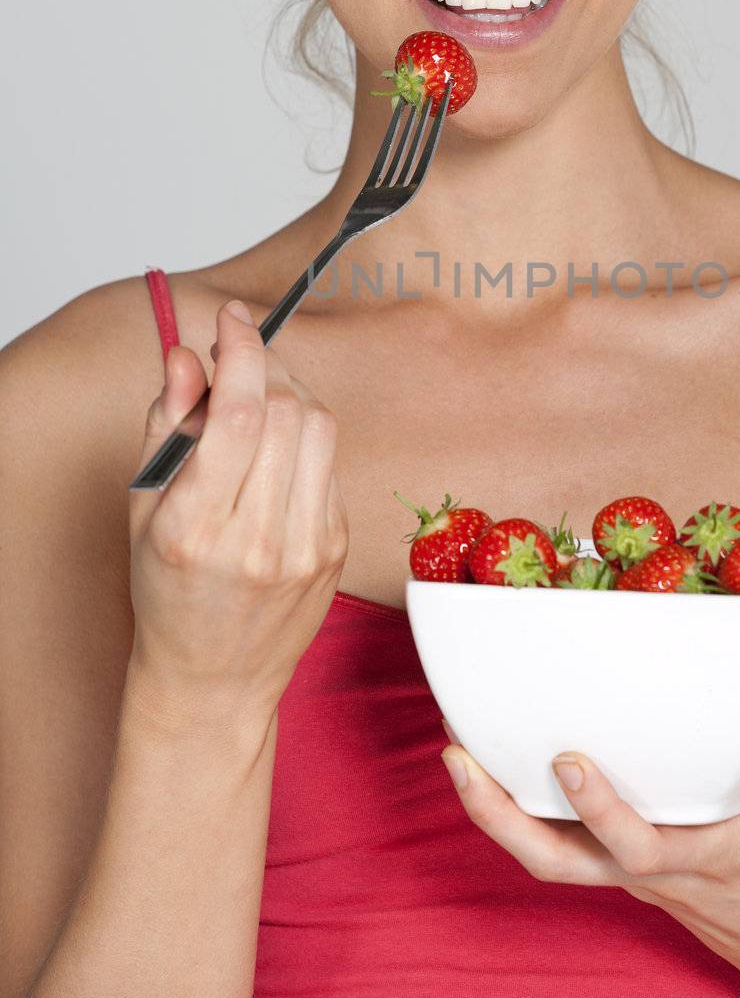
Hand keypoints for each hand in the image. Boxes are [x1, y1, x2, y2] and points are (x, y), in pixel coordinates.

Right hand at [127, 300, 349, 730]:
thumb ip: (167, 425)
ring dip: (291, 393)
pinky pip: (331, 463)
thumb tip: (189, 355)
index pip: (235, 413)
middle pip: (285, 410)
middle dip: (264, 365)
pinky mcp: (337, 548)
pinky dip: (306, 438)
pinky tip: (278, 450)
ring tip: (260, 398)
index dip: (241, 350)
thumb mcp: (144, 510)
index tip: (233, 319)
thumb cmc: (169, 592)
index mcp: (195, 529)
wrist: (215, 678)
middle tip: (240, 358)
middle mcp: (256, 540)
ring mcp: (306, 547)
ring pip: (320, 427)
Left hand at [440, 637, 739, 997]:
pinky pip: (558, 844)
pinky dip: (521, 811)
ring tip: (455, 750)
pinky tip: (498, 761)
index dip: (598, 810)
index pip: (637, 847)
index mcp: (703, 856)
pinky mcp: (622, 867)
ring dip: (493, 812)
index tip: (568, 757)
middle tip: (456, 754)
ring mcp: (630, 874)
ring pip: (544, 858)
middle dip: (497, 815)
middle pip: (554, 864)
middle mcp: (652, 872)